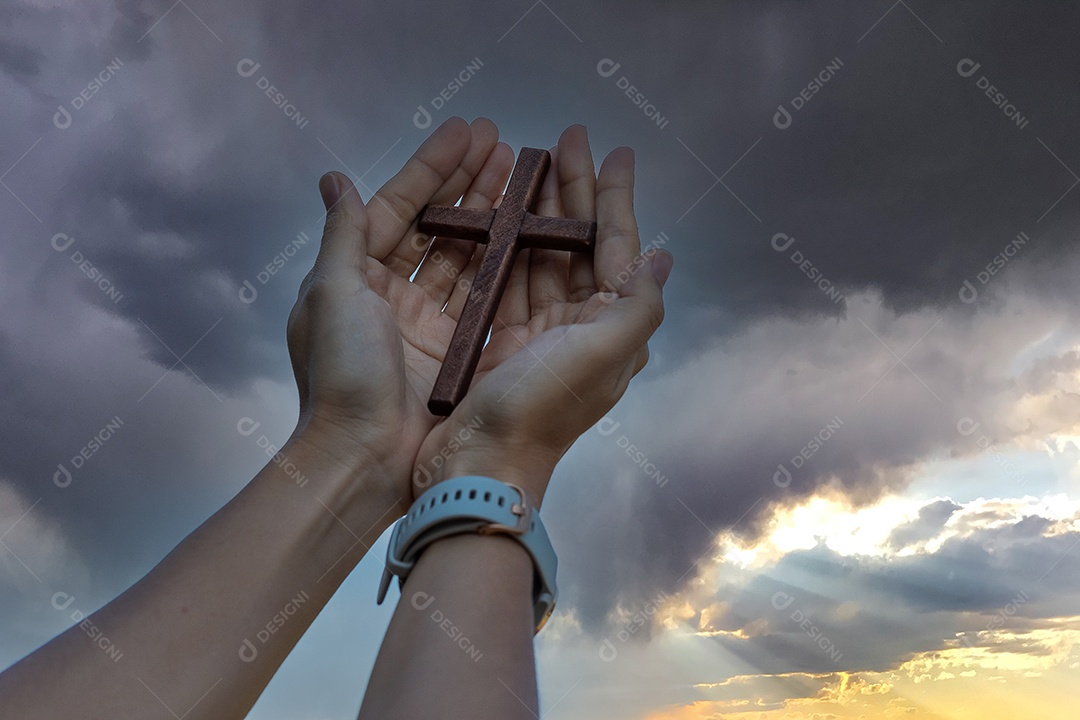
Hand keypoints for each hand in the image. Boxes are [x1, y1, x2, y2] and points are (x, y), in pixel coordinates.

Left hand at [286, 117, 515, 511]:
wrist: (366, 458)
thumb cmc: (342, 372)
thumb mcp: (332, 293)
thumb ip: (343, 234)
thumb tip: (335, 180)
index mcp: (355, 278)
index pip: (397, 208)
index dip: (432, 168)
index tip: (468, 130)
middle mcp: (393, 296)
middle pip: (436, 227)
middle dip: (469, 184)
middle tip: (506, 144)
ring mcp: (429, 325)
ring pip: (465, 257)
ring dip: (491, 216)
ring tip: (523, 175)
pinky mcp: (459, 351)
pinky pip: (484, 297)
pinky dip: (504, 263)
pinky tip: (530, 231)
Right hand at [412, 125, 672, 506]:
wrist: (480, 466)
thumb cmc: (542, 409)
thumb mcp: (602, 355)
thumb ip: (638, 305)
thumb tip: (663, 255)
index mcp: (612, 327)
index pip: (619, 247)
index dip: (616, 197)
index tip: (614, 150)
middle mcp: (581, 327)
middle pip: (580, 243)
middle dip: (575, 191)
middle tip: (566, 137)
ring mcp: (540, 333)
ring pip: (542, 255)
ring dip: (537, 210)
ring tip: (528, 163)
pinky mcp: (502, 340)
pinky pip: (507, 278)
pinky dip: (504, 244)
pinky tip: (496, 215)